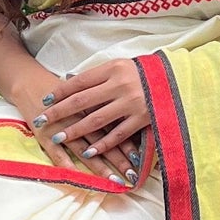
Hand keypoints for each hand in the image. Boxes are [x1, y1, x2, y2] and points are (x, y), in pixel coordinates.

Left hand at [27, 58, 151, 186]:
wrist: (178, 80)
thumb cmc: (145, 73)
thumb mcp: (122, 66)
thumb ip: (99, 76)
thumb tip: (70, 82)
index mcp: (114, 68)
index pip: (80, 81)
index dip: (61, 91)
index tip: (46, 100)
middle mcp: (120, 85)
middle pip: (82, 100)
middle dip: (59, 112)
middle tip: (41, 120)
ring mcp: (132, 103)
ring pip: (96, 120)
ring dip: (75, 130)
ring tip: (58, 138)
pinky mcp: (143, 119)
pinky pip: (118, 135)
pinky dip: (102, 145)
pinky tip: (87, 152)